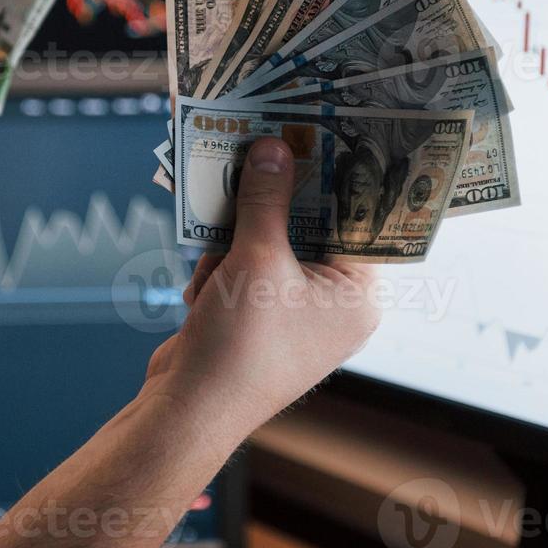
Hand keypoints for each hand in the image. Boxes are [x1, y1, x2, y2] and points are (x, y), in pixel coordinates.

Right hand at [143, 138, 381, 433]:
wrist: (189, 411)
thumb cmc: (242, 344)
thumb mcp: (257, 258)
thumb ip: (266, 199)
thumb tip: (273, 147)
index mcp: (358, 295)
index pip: (356, 220)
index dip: (332, 179)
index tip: (313, 137)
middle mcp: (334, 305)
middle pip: (308, 228)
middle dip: (270, 205)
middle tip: (250, 158)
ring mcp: (294, 315)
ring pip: (268, 245)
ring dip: (233, 243)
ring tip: (213, 258)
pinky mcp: (255, 320)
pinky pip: (244, 271)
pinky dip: (219, 270)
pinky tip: (201, 291)